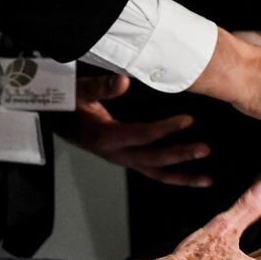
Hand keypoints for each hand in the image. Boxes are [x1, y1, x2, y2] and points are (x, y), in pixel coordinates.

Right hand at [58, 74, 210, 186]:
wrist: (53, 119)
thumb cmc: (66, 102)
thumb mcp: (78, 91)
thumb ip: (100, 87)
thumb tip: (124, 80)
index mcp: (105, 137)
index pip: (140, 135)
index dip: (165, 129)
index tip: (189, 120)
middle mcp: (115, 153)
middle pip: (152, 160)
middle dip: (180, 156)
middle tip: (205, 149)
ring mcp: (122, 158)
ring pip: (155, 173)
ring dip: (181, 176)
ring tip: (207, 179)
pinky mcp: (126, 158)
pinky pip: (152, 171)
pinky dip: (172, 175)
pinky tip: (192, 176)